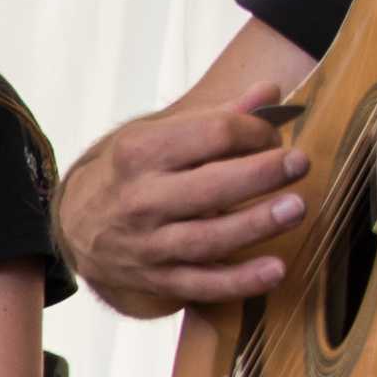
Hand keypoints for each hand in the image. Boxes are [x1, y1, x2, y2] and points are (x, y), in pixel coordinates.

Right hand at [57, 72, 308, 318]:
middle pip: (211, 186)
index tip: (274, 138)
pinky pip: (203, 285)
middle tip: (300, 163)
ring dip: (257, 224)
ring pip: (209, 238)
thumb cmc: (131, 172)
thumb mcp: (158, 135)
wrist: (76, 224)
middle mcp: (140, 198)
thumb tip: (270, 91)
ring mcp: (147, 244)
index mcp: (140, 151)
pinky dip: (240, 281)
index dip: (254, 132)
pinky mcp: (157, 280)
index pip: (211, 135)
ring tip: (297, 207)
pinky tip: (275, 270)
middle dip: (261, 173)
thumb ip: (218, 116)